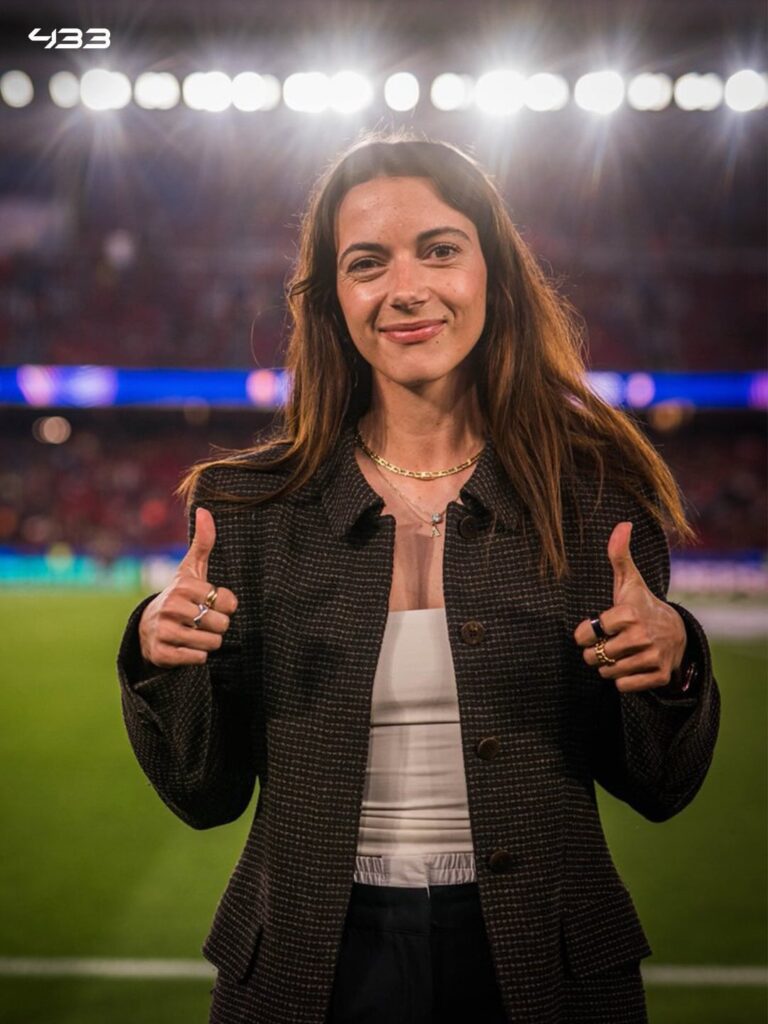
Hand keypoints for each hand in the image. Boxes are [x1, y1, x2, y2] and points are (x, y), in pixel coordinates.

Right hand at [138, 507, 237, 668]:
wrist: (149, 628)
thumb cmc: (180, 596)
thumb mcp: (191, 569)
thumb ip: (203, 542)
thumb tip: (205, 509)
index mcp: (183, 586)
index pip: (226, 601)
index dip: (226, 606)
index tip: (211, 603)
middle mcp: (171, 606)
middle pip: (221, 624)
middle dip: (217, 626)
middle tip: (203, 622)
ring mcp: (164, 630)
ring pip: (211, 643)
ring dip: (208, 642)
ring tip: (195, 633)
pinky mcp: (161, 653)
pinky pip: (197, 659)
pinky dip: (197, 656)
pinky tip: (186, 647)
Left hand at [573, 521, 686, 692]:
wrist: (678, 633)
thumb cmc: (642, 605)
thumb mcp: (629, 581)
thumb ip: (618, 554)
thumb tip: (623, 523)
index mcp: (629, 612)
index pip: (588, 632)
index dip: (586, 632)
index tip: (596, 627)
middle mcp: (642, 635)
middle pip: (595, 656)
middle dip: (595, 652)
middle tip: (609, 642)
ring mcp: (652, 657)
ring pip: (607, 672)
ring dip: (608, 666)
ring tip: (621, 653)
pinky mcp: (659, 676)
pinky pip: (623, 686)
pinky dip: (623, 680)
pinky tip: (632, 666)